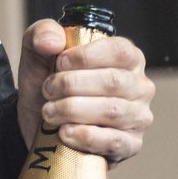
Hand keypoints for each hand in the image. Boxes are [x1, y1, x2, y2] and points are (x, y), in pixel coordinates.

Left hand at [15, 19, 153, 163]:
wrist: (38, 122)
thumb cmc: (49, 82)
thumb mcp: (38, 53)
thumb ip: (41, 34)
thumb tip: (52, 41)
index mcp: (126, 57)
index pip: (119, 50)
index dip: (86, 56)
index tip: (59, 63)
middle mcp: (139, 85)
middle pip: (113, 81)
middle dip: (71, 85)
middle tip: (47, 89)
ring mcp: (138, 116)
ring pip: (112, 111)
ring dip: (72, 110)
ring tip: (48, 111)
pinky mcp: (130, 144)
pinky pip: (114, 141)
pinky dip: (85, 136)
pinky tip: (65, 132)